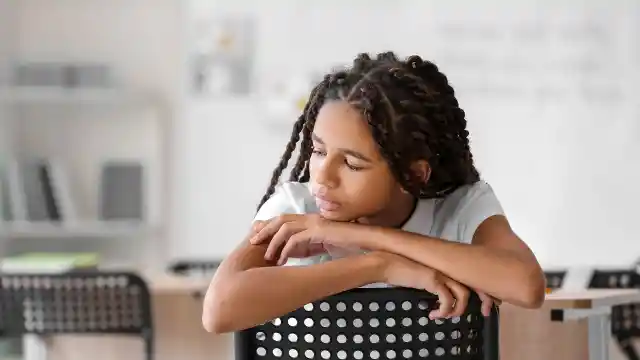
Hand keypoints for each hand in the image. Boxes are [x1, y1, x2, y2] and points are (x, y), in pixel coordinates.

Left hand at [250, 214, 345, 263]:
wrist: (368, 243)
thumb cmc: (349, 245)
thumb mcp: (321, 245)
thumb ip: (306, 246)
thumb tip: (289, 252)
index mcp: (311, 220)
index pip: (285, 219)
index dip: (269, 225)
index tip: (256, 233)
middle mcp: (311, 218)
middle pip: (281, 219)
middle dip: (264, 229)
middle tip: (251, 241)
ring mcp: (316, 223)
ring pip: (285, 228)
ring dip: (273, 241)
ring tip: (265, 255)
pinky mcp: (320, 231)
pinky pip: (296, 240)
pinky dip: (286, 250)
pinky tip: (281, 261)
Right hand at [373, 251, 496, 317]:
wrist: (384, 263)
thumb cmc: (398, 269)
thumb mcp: (422, 273)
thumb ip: (435, 279)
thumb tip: (441, 292)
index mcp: (447, 263)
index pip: (473, 273)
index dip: (483, 287)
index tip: (486, 301)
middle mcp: (448, 265)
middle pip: (476, 281)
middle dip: (486, 299)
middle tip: (487, 312)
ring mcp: (441, 271)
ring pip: (464, 293)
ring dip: (458, 309)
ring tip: (447, 316)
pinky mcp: (433, 279)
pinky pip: (447, 300)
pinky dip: (444, 311)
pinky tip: (433, 314)